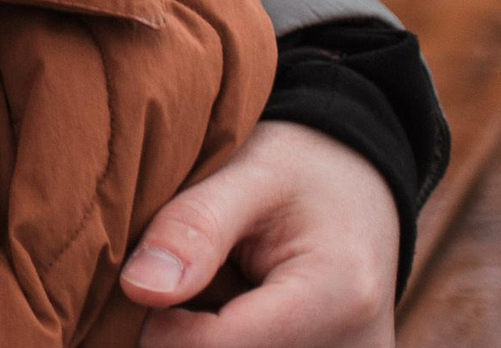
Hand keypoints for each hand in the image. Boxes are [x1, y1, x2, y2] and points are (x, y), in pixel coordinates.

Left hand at [123, 121, 398, 347]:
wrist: (363, 187)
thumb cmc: (302, 170)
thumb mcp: (247, 173)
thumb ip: (193, 227)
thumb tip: (138, 288)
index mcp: (338, 296)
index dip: (160, 325)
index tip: (147, 282)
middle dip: (184, 333)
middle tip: (186, 278)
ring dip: (209, 338)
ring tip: (219, 289)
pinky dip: (232, 340)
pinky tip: (235, 311)